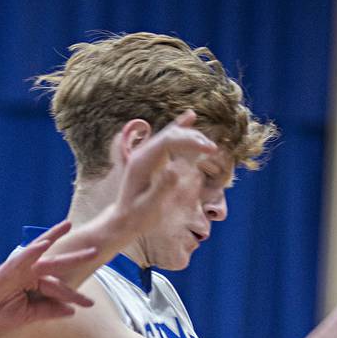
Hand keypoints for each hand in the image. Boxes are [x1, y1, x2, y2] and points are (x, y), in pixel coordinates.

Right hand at [0, 222, 97, 337]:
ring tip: (68, 225)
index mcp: (30, 282)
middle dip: (73, 257)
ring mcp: (14, 269)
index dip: (74, 295)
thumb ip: (49, 311)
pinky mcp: (4, 271)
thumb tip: (72, 311)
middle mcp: (25, 272)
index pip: (56, 285)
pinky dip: (31, 251)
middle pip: (53, 262)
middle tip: (95, 251)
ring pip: (37, 252)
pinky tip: (44, 244)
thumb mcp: (27, 315)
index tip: (90, 304)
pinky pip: (20, 258)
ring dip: (53, 237)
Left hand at [115, 110, 217, 234]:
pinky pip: (168, 140)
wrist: (123, 221)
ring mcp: (147, 154)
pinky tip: (191, 116)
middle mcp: (142, 154)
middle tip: (212, 149)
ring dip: (191, 136)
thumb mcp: (148, 207)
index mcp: (140, 162)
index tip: (208, 150)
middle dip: (193, 138)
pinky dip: (181, 130)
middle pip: (170, 135)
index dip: (189, 142)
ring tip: (210, 146)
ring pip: (170, 135)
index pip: (167, 141)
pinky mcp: (153, 158)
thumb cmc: (137, 217)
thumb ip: (160, 188)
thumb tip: (175, 169)